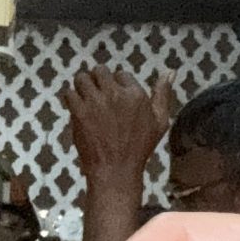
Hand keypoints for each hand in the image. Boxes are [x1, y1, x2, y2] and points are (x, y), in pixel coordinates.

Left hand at [65, 67, 174, 182]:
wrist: (116, 169)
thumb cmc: (139, 147)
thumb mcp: (160, 121)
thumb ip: (163, 94)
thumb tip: (171, 71)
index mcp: (136, 95)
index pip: (121, 74)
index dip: (118, 85)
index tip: (116, 98)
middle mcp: (115, 95)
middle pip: (100, 71)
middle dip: (98, 80)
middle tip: (98, 95)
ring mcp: (96, 102)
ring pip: (82, 78)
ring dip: (82, 86)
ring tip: (86, 98)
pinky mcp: (79, 112)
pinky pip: (68, 92)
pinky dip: (71, 98)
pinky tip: (77, 108)